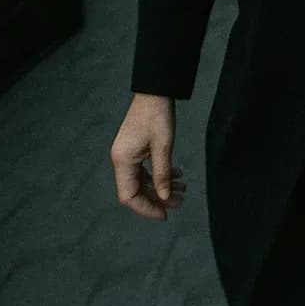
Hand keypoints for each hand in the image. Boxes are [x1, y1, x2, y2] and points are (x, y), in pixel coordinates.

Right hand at [110, 93, 186, 220]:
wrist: (156, 90)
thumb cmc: (158, 115)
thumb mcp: (163, 147)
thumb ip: (163, 175)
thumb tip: (165, 198)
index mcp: (123, 160)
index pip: (129, 196)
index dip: (146, 208)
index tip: (165, 214)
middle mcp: (121, 159)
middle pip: (135, 190)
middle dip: (158, 199)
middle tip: (180, 202)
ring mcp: (127, 154)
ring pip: (142, 180)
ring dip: (161, 186)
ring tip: (183, 189)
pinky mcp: (134, 148)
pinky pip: (144, 169)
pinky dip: (159, 175)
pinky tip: (177, 175)